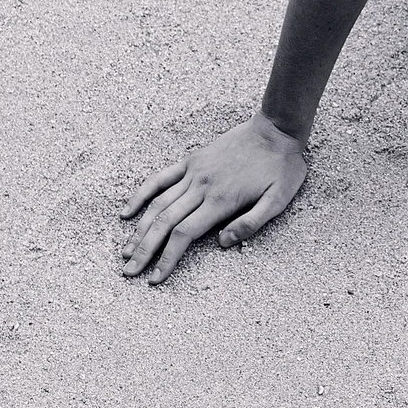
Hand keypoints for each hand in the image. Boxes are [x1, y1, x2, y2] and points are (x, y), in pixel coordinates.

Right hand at [119, 114, 308, 282]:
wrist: (276, 129)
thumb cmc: (281, 167)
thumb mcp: (279, 199)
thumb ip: (251, 223)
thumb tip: (222, 243)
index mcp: (221, 200)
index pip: (184, 234)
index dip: (167, 258)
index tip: (155, 278)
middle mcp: (201, 187)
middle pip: (165, 222)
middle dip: (145, 250)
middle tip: (129, 272)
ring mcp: (194, 172)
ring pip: (158, 203)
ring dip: (139, 229)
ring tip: (126, 251)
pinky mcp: (192, 160)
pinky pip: (160, 178)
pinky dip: (141, 194)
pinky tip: (127, 211)